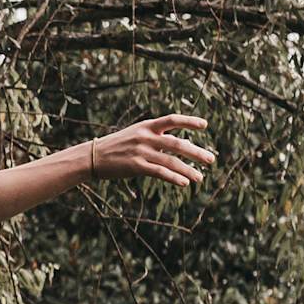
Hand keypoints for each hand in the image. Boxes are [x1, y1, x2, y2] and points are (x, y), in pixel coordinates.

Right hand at [83, 113, 213, 186]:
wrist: (92, 156)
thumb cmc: (116, 146)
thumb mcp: (135, 134)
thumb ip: (155, 137)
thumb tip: (178, 143)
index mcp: (147, 126)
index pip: (173, 120)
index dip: (190, 121)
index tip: (205, 125)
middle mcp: (146, 137)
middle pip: (177, 144)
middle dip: (196, 152)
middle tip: (211, 160)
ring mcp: (141, 151)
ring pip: (171, 161)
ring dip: (188, 170)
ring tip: (200, 178)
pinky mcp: (136, 166)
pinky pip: (160, 172)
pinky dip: (173, 178)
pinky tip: (184, 183)